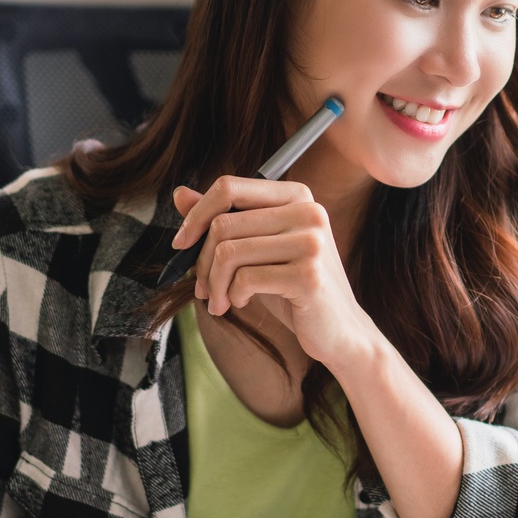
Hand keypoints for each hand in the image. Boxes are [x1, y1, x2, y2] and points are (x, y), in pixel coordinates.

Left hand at [171, 177, 375, 368]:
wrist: (337, 330)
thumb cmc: (293, 289)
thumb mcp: (256, 250)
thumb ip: (224, 219)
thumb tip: (180, 194)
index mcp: (296, 196)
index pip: (229, 187)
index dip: (196, 215)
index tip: (181, 243)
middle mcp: (308, 211)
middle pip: (223, 224)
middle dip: (202, 262)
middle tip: (203, 288)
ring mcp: (312, 242)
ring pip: (229, 252)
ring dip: (214, 284)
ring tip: (219, 301)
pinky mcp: (308, 275)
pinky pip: (245, 279)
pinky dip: (233, 296)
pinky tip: (241, 303)